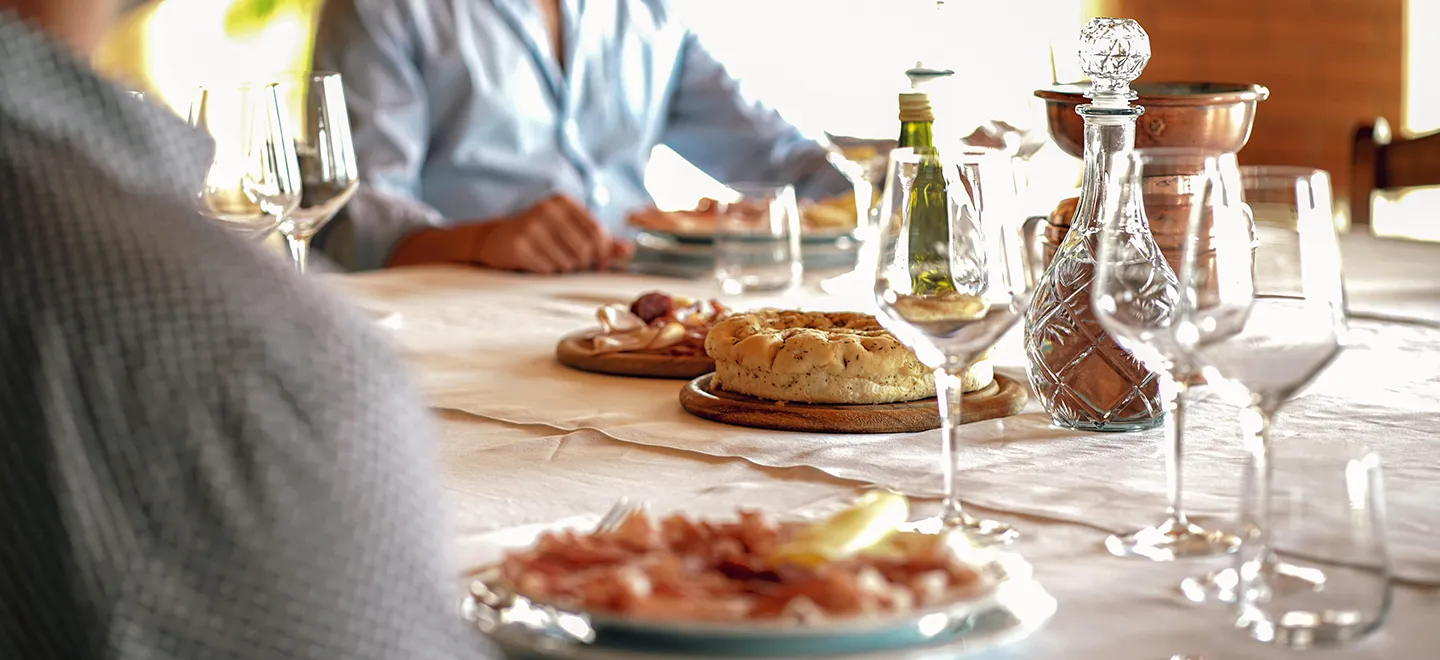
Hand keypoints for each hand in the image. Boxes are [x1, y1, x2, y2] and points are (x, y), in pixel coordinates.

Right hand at [473, 195, 614, 273]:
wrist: (495, 239)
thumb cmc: (541, 235)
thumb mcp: (570, 230)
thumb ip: (601, 240)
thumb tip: (628, 250)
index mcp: (562, 202)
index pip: (597, 231)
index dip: (604, 252)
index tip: (601, 262)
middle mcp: (546, 210)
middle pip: (585, 249)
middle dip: (583, 262)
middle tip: (573, 262)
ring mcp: (530, 227)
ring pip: (568, 261)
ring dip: (564, 267)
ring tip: (552, 259)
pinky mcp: (519, 246)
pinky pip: (548, 269)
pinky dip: (548, 271)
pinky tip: (537, 261)